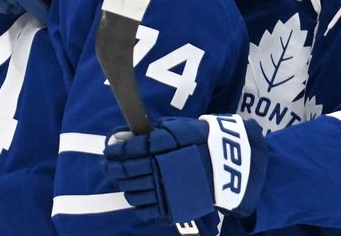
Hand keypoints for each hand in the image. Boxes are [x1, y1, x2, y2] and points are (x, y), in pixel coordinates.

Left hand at [103, 114, 267, 224]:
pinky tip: (141, 196)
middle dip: (114, 169)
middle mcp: (159, 171)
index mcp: (160, 150)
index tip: (109, 151)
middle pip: (126, 173)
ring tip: (127, 181)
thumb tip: (125, 137)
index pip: (127, 152)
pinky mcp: (171, 209)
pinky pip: (145, 211)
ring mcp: (164, 192)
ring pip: (132, 193)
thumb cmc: (204, 141)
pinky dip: (139, 204)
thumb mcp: (180, 128)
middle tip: (111, 166)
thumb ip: (154, 132)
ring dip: (126, 186)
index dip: (114, 152)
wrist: (231, 164)